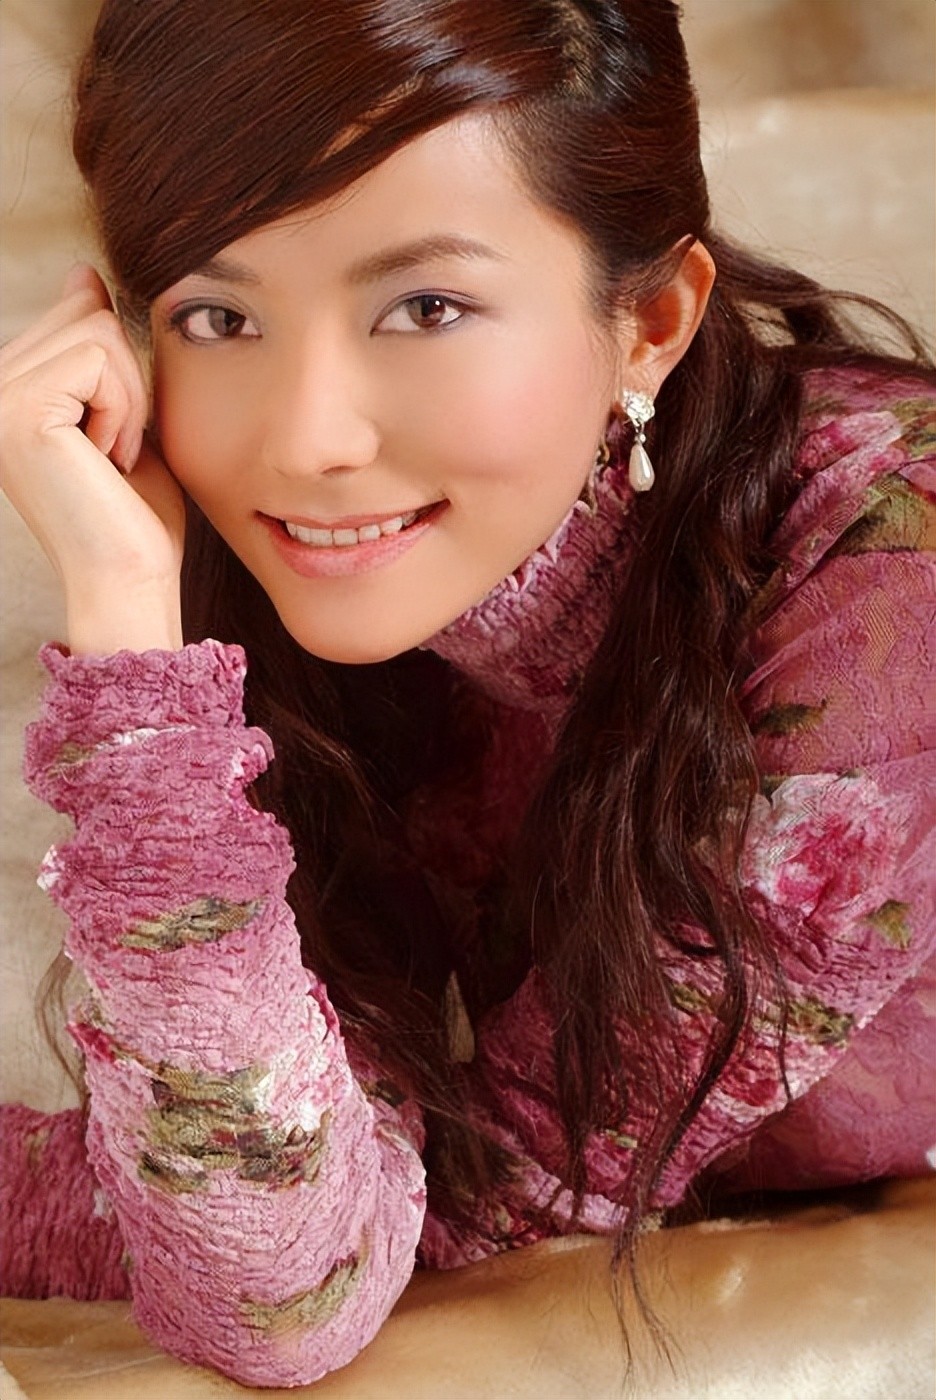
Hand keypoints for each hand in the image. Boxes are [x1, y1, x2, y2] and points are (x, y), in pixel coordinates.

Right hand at [0, 265, 184, 652]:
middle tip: (114, 454)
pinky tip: (106, 460)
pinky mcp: (17, 407)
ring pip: (98, 331)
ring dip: (129, 399)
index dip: (121, 371)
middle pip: (88, 314)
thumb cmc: (135, 513)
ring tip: (109, 458)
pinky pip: (99, 359)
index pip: (78, 312)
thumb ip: (98, 350)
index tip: (110, 442)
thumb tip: (81, 271)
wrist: (131, 578)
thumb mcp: (120, 413)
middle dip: (128, 384)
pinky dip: (123, 410)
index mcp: (6, 390)